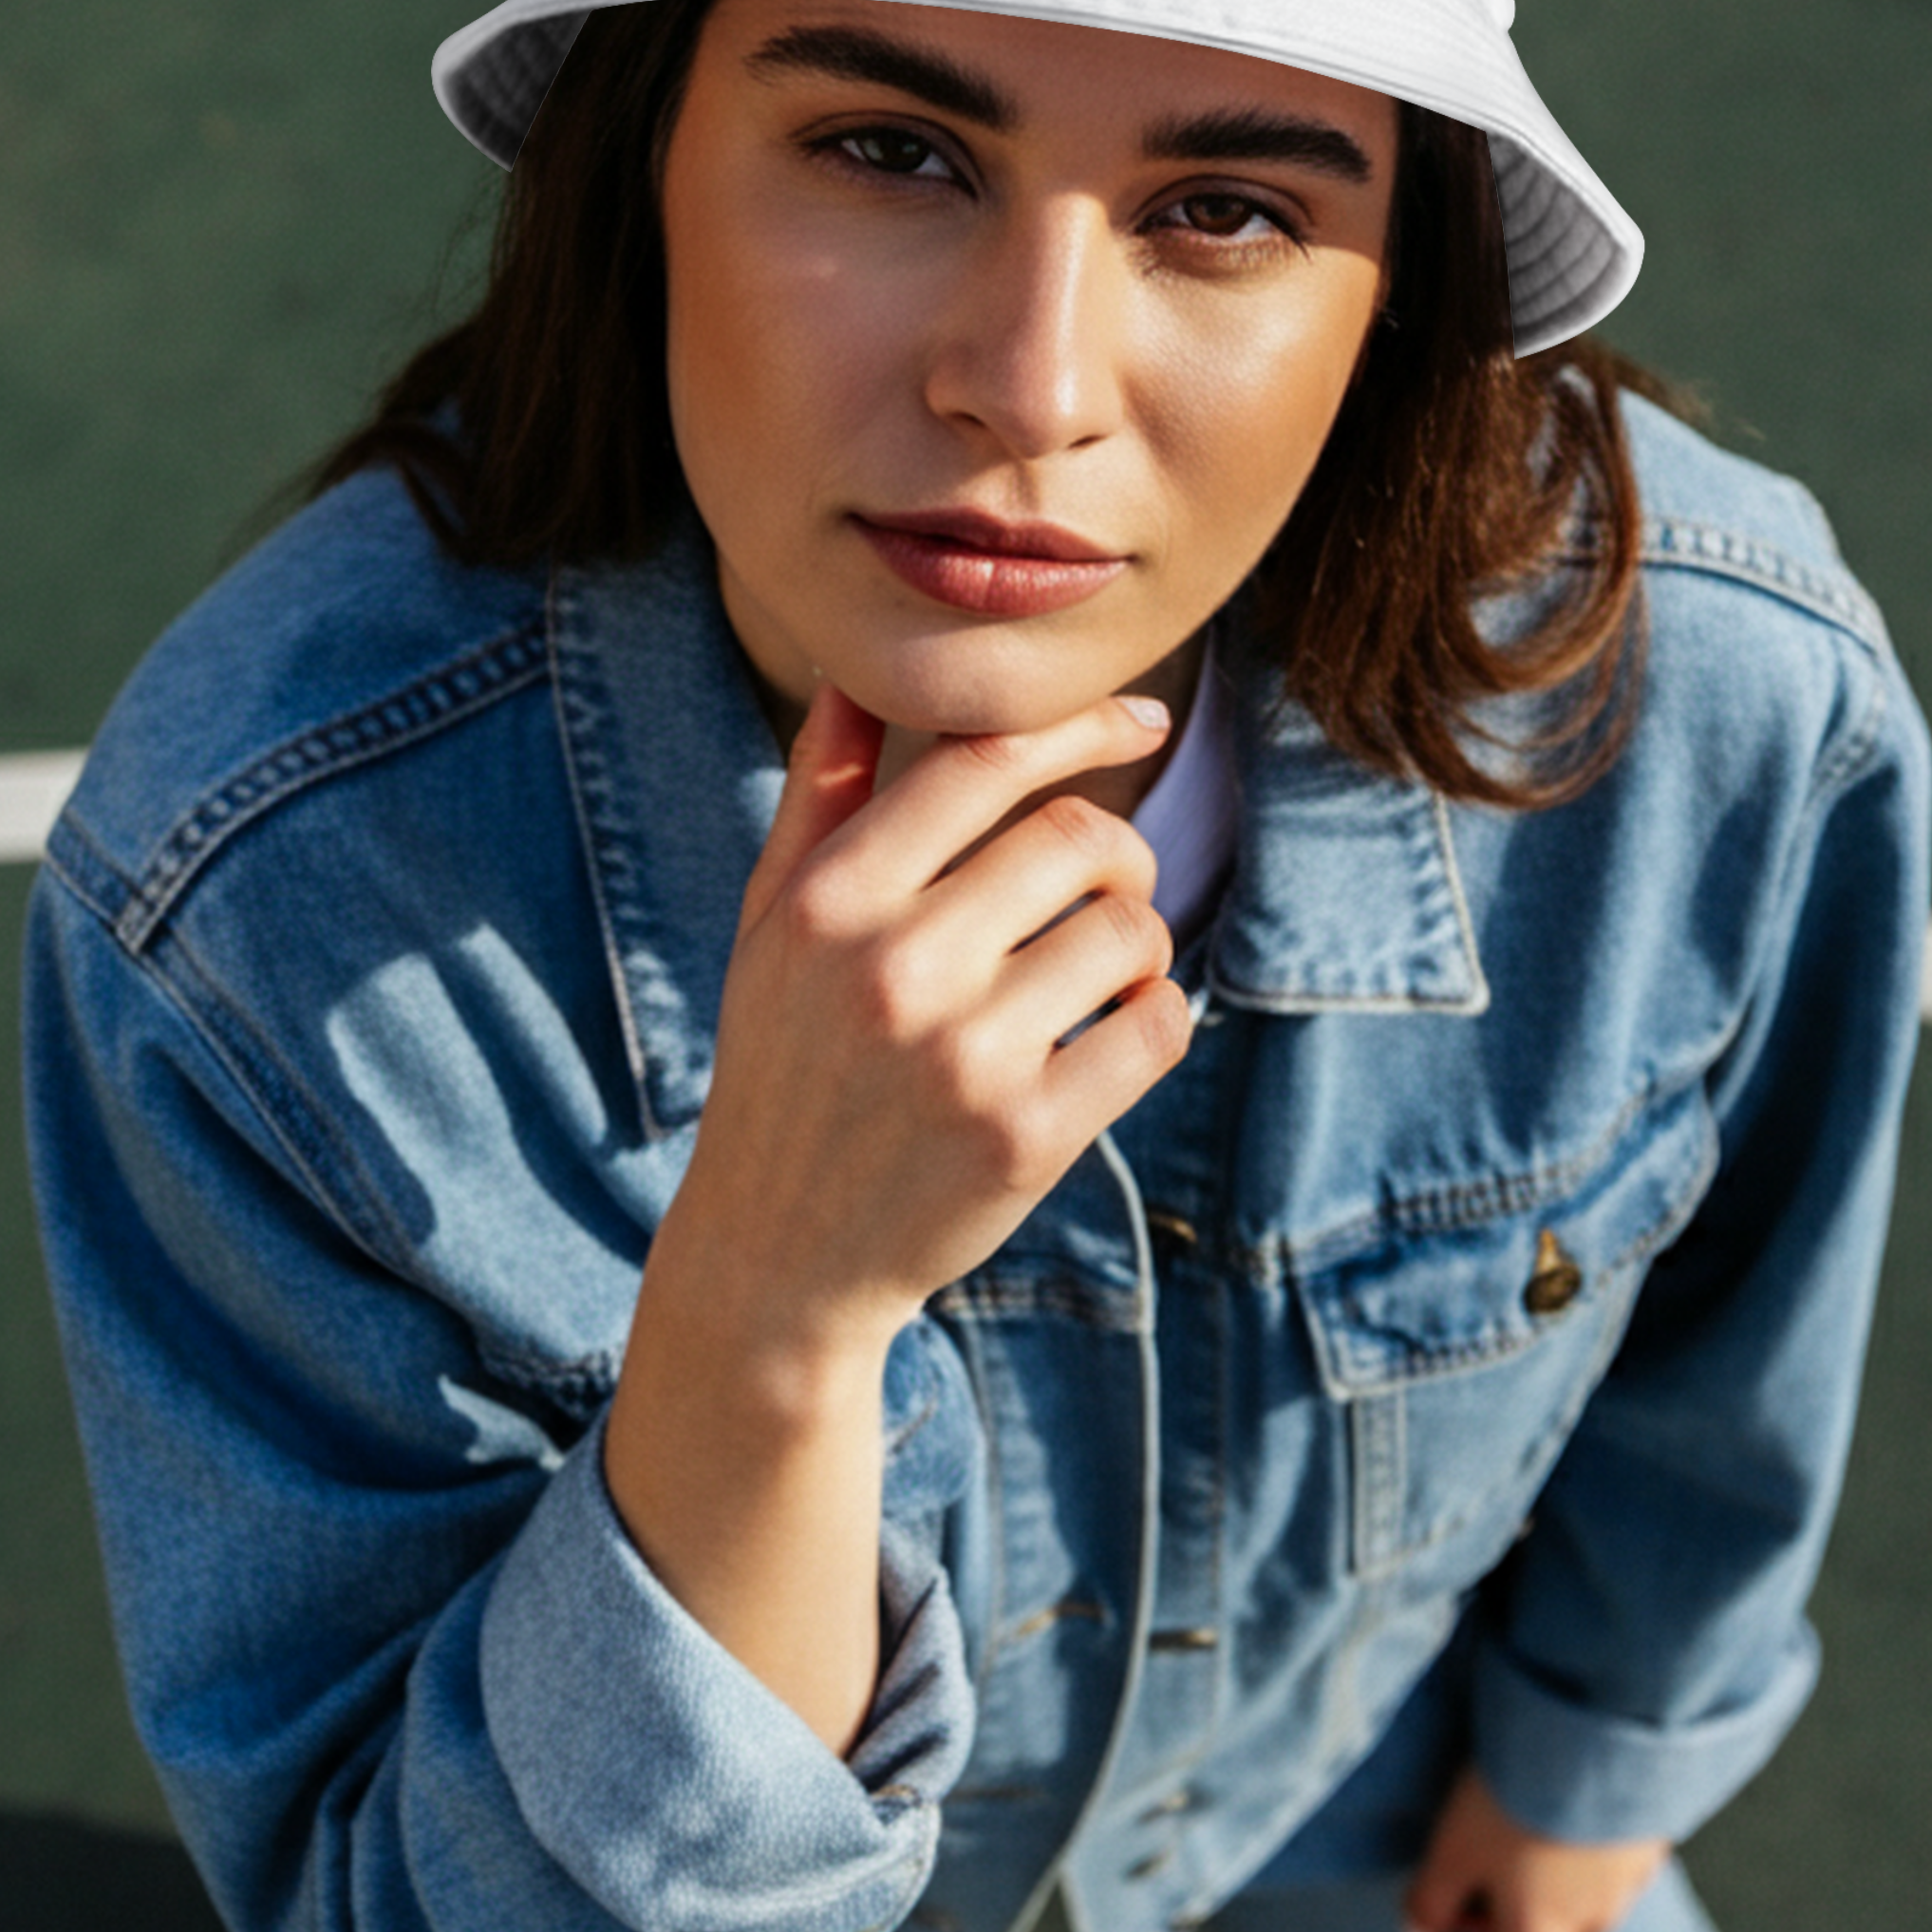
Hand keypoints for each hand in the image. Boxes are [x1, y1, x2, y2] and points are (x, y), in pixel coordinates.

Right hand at [601, 683, 1191, 1751]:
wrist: (777, 1259)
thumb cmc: (785, 1066)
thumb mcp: (772, 927)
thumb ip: (821, 797)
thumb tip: (858, 672)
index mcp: (830, 901)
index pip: (983, 762)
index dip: (1081, 723)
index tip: (1142, 717)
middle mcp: (893, 968)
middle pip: (1078, 837)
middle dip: (1117, 851)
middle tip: (1106, 887)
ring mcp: (963, 1058)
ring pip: (1130, 932)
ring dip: (1143, 939)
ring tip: (1104, 971)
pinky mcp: (1026, 1139)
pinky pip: (1155, 1029)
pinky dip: (1158, 1016)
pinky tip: (1118, 1031)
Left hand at [1399, 1768, 1669, 1931]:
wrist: (1600, 1734)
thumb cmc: (1519, 1797)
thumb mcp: (1453, 1849)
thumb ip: (1429, 1903)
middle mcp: (1590, 1926)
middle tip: (1448, 1898)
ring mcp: (1623, 1889)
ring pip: (1566, 1913)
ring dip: (1525, 1900)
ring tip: (1492, 1854)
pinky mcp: (1643, 1847)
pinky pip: (1596, 1875)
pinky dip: (1561, 1870)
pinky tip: (1543, 1824)